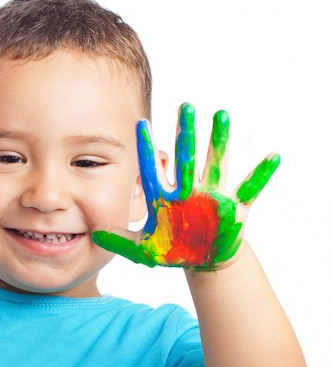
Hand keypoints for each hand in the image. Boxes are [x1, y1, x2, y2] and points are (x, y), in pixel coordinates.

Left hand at [92, 103, 279, 269]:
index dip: (147, 149)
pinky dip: (261, 174)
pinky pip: (250, 188)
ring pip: (215, 163)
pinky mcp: (233, 207)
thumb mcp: (143, 249)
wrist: (201, 260)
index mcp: (165, 198)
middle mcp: (188, 190)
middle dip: (185, 133)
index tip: (140, 124)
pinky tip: (272, 156)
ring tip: (221, 115)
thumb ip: (120, 241)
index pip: (153, 169)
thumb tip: (93, 235)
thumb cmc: (173, 250)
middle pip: (186, 158)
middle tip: (184, 106)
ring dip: (219, 141)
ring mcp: (211, 196)